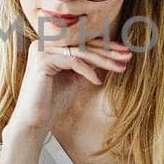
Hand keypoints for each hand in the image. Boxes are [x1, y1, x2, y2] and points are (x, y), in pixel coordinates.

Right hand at [7, 34, 132, 133]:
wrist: (35, 120)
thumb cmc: (53, 101)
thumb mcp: (74, 78)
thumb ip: (86, 64)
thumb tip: (108, 54)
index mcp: (52, 45)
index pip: (82, 42)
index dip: (105, 47)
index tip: (125, 52)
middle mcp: (45, 43)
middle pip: (83, 45)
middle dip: (108, 52)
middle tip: (128, 56)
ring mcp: (42, 49)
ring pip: (80, 52)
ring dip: (103, 60)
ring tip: (121, 67)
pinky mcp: (42, 60)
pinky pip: (72, 61)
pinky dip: (87, 71)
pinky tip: (98, 82)